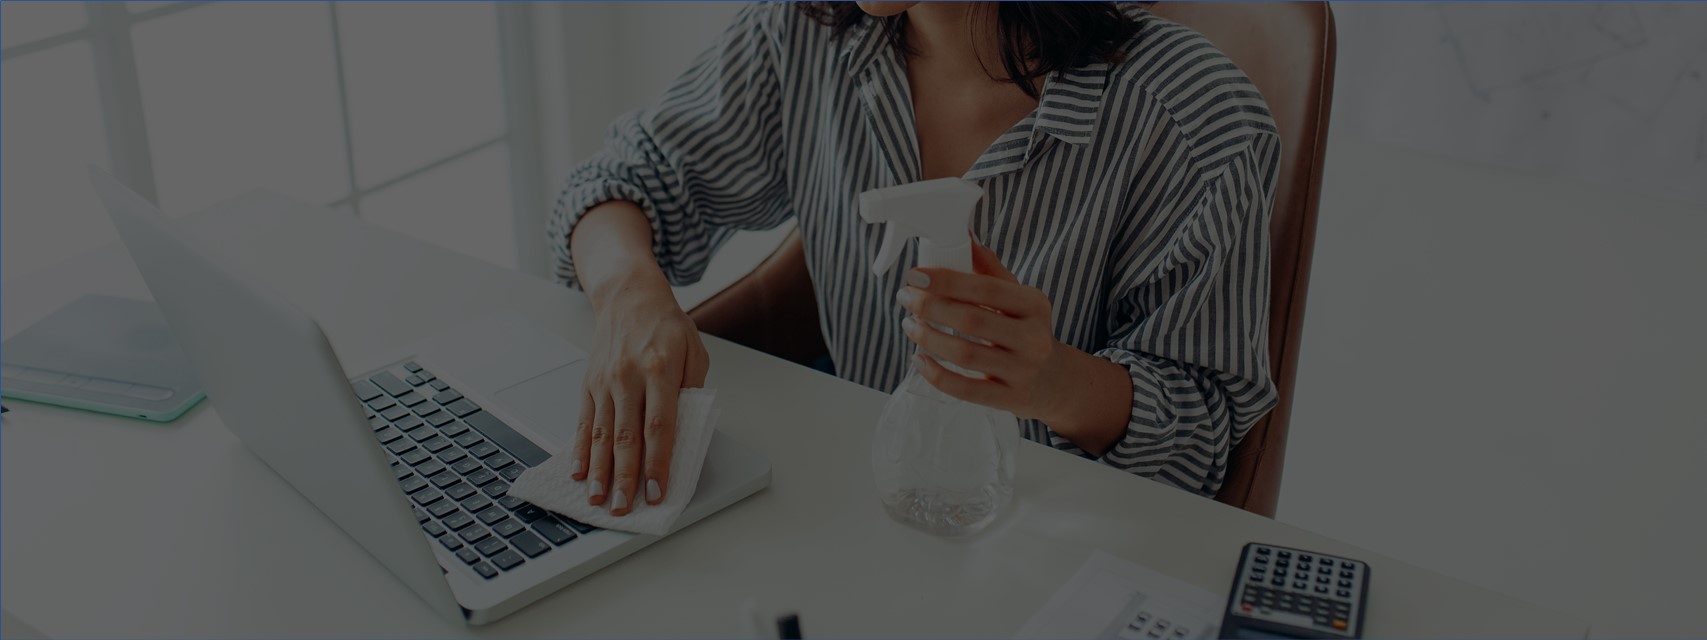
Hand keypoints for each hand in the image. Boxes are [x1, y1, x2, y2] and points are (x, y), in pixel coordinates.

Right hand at [572, 279, 709, 514]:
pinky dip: (581, 450)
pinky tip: (580, 472)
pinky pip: (585, 423)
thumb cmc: (666, 325)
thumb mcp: (695, 352)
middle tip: (624, 507)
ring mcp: (605, 381)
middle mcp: (628, 377)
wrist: (629, 296)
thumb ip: (691, 391)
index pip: (659, 427)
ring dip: (600, 471)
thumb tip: (684, 432)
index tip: (656, 491)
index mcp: (660, 369)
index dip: (657, 464)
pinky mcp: (589, 384)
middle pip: (627, 437)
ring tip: (598, 499)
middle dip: (625, 477)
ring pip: (602, 435)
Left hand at [894, 241, 1069, 421]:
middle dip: (931, 307)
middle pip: (972, 319)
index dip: (946, 280)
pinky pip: (966, 390)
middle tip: (906, 298)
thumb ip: (990, 269)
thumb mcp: (1018, 298)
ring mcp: (1023, 371)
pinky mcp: (1010, 400)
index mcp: (1034, 304)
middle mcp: (1033, 338)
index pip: (986, 288)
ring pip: (966, 354)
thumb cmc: (1026, 330)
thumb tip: (962, 234)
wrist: (1054, 380)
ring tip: (909, 325)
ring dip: (928, 338)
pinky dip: (936, 375)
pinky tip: (919, 359)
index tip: (915, 275)